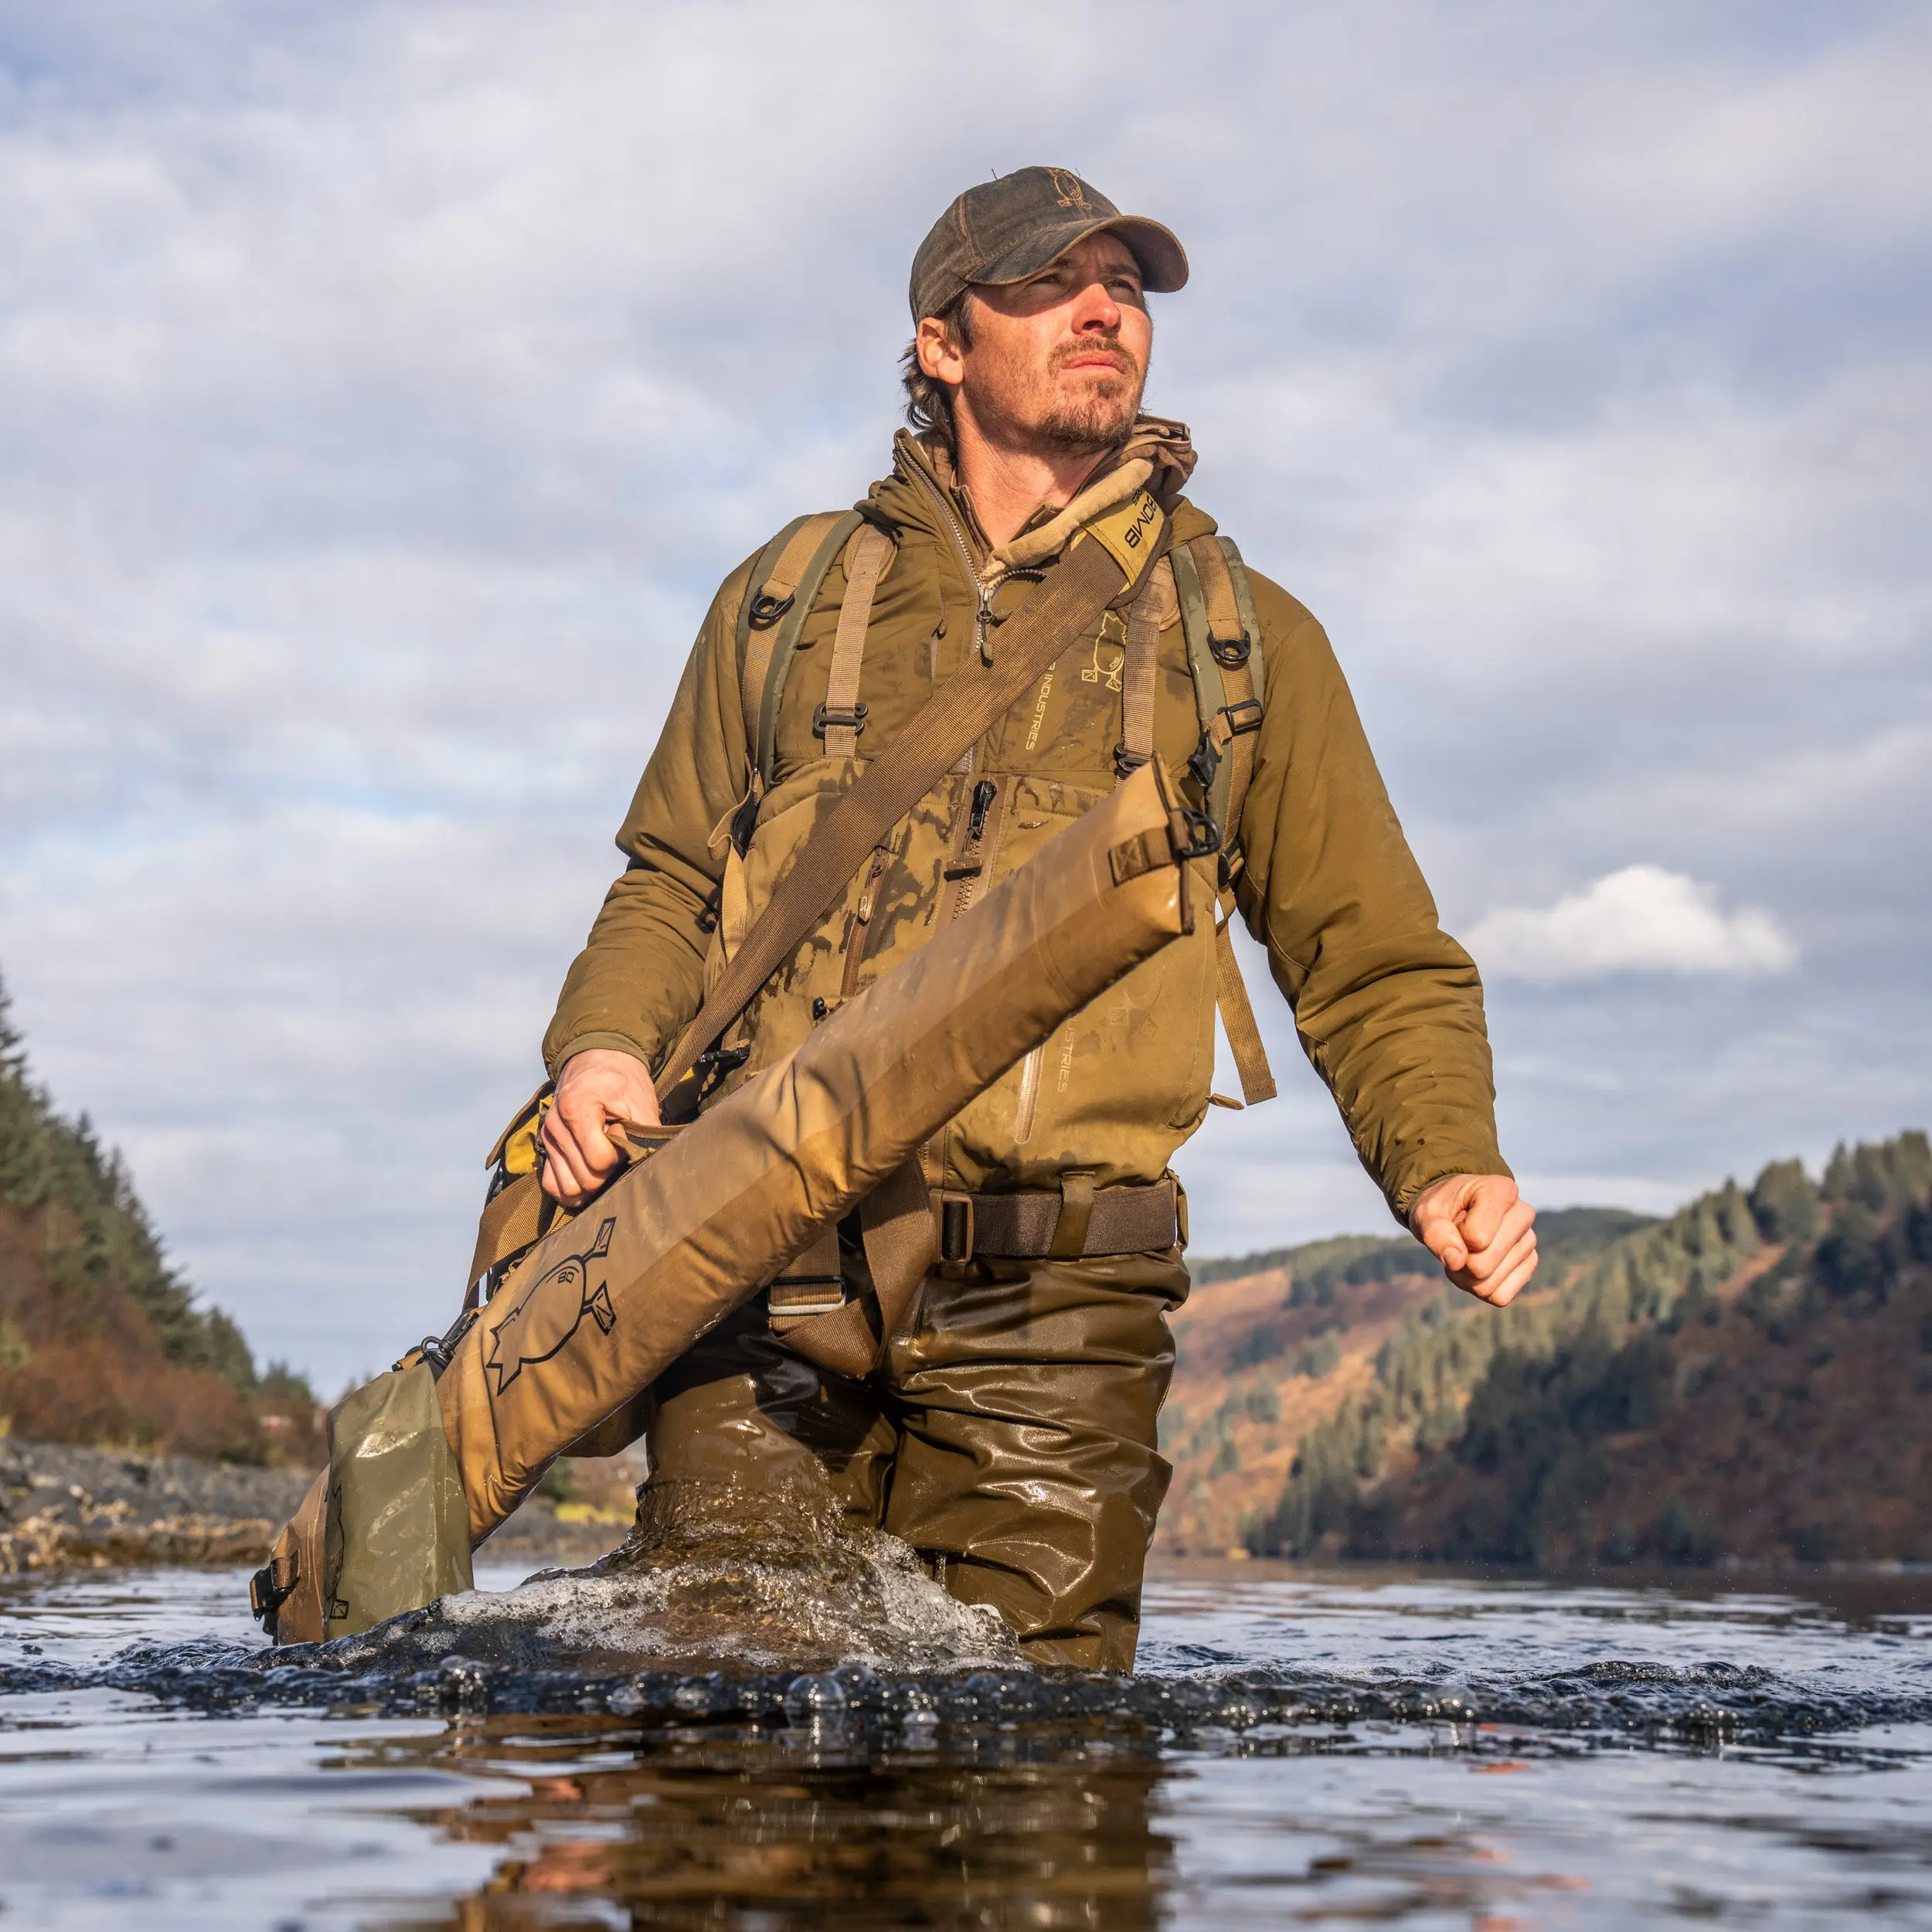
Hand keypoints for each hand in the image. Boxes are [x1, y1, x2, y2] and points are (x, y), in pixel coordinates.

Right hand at [541, 1048, 660, 1206]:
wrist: (597, 1060)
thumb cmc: (622, 1081)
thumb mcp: (640, 1100)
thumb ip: (644, 1133)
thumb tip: (643, 1164)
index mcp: (576, 1109)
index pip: (599, 1161)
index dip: (619, 1155)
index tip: (623, 1135)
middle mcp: (556, 1125)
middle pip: (584, 1179)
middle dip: (608, 1173)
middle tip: (617, 1150)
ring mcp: (548, 1138)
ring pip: (567, 1188)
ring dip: (591, 1184)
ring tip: (603, 1160)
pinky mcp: (546, 1147)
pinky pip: (551, 1184)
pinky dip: (570, 1189)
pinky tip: (589, 1177)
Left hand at [1409, 1173, 1537, 1306]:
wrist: (1455, 1210)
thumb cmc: (1442, 1207)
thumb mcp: (1427, 1212)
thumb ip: (1435, 1233)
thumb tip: (1456, 1261)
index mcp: (1501, 1191)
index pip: (1476, 1237)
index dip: (1455, 1237)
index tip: (1454, 1221)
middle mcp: (1523, 1214)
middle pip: (1482, 1265)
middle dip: (1459, 1262)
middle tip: (1455, 1243)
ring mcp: (1529, 1241)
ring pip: (1489, 1284)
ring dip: (1466, 1278)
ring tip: (1464, 1253)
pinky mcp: (1529, 1264)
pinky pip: (1500, 1296)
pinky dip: (1481, 1290)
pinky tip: (1476, 1269)